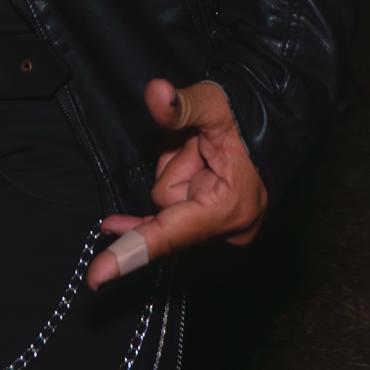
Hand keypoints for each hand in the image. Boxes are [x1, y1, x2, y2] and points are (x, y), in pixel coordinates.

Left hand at [86, 79, 267, 289]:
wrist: (272, 125)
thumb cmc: (245, 117)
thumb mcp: (213, 103)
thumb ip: (181, 105)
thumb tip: (156, 92)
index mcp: (230, 207)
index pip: (171, 231)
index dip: (134, 250)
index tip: (98, 277)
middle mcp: (229, 230)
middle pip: (165, 208)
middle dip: (174, 170)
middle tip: (200, 144)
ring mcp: (224, 232)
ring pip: (168, 205)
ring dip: (178, 174)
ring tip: (204, 151)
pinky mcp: (215, 228)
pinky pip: (169, 227)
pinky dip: (147, 222)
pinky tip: (114, 225)